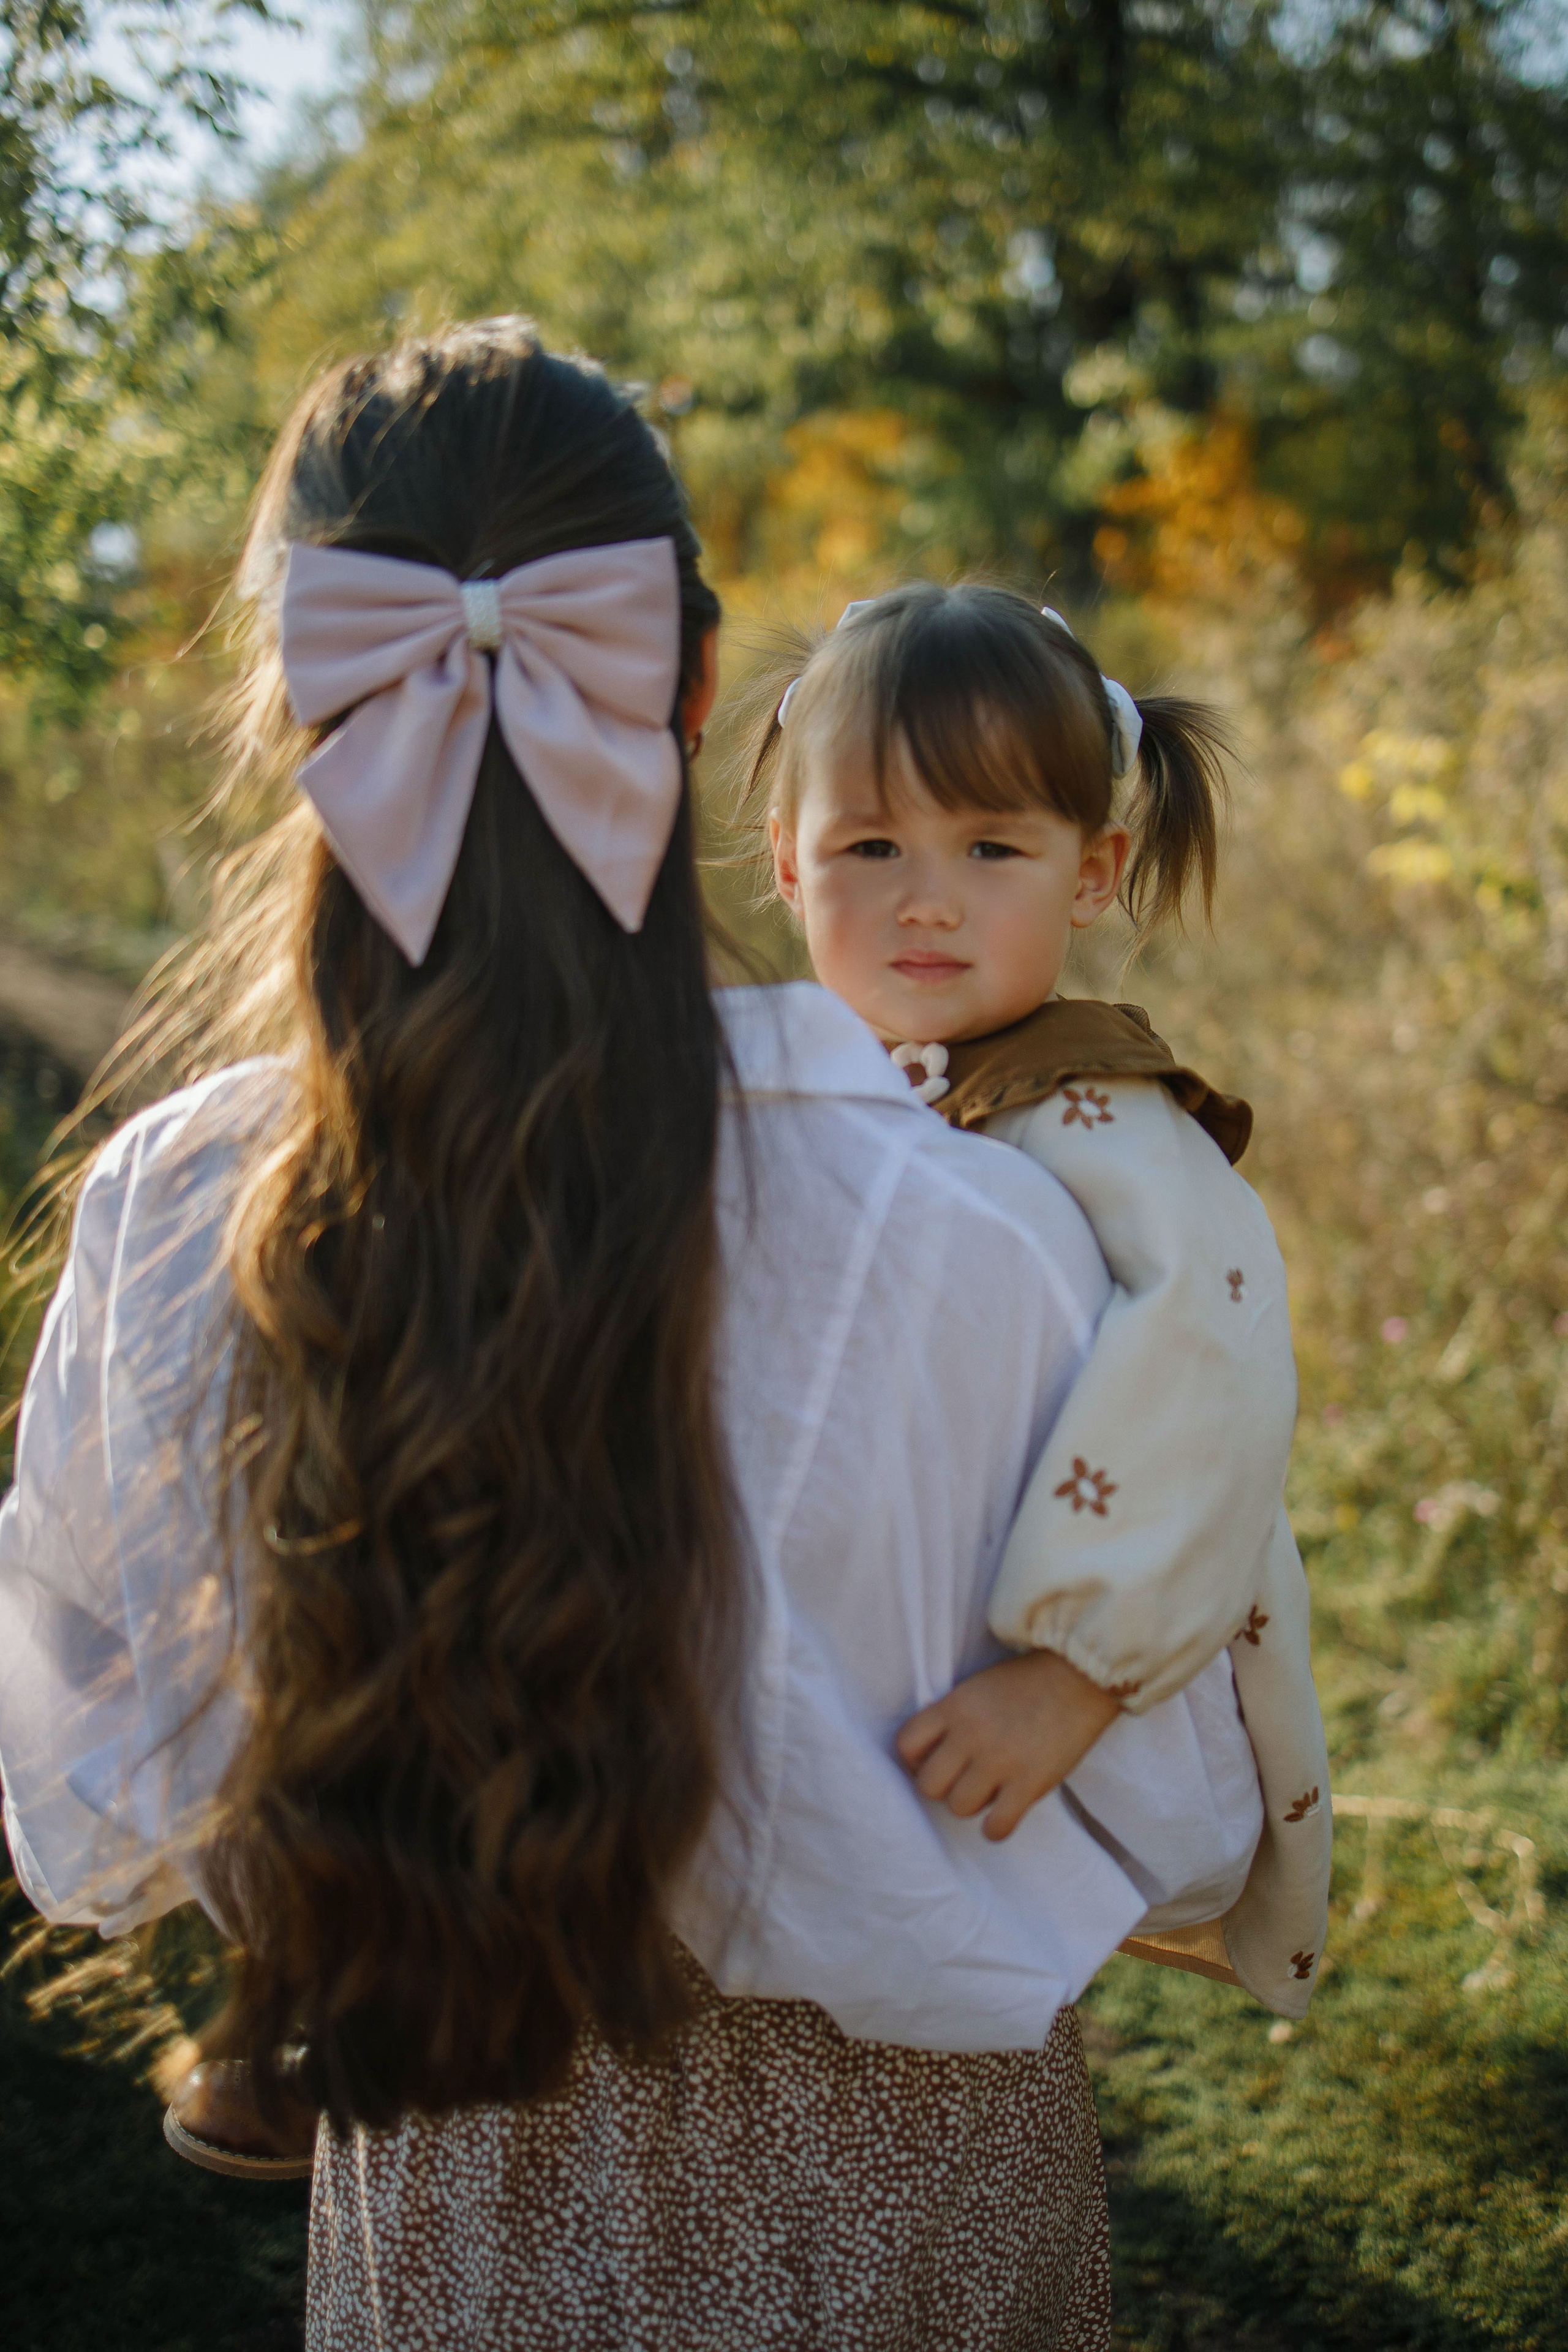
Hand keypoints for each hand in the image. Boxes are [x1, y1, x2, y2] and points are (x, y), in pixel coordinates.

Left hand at [895, 1649, 1121, 1841]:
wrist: (1080, 1677)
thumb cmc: (1027, 1683)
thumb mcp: (976, 1688)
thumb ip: (951, 1719)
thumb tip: (933, 1759)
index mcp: (954, 1707)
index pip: (906, 1746)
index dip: (915, 1761)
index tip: (933, 1763)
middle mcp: (971, 1734)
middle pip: (928, 1785)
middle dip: (943, 1787)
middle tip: (962, 1780)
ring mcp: (1000, 1760)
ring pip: (959, 1807)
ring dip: (971, 1805)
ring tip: (989, 1792)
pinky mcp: (1030, 1783)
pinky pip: (997, 1826)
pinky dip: (996, 1828)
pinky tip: (1004, 1814)